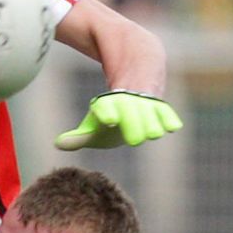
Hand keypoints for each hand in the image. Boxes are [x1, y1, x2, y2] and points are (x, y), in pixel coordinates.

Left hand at [55, 90, 184, 149]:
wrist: (135, 88)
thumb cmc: (110, 117)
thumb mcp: (92, 126)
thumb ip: (78, 137)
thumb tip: (58, 143)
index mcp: (106, 105)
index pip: (106, 107)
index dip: (107, 112)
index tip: (108, 119)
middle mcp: (127, 104)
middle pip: (130, 113)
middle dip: (132, 124)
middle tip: (134, 139)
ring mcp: (145, 105)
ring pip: (149, 113)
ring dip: (151, 123)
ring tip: (153, 133)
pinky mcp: (161, 109)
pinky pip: (166, 113)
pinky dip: (169, 119)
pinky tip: (173, 127)